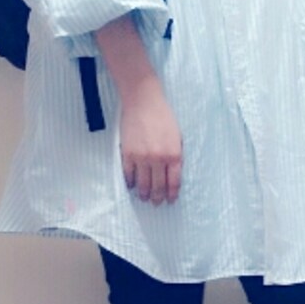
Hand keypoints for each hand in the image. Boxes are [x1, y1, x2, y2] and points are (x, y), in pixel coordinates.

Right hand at [96, 14, 181, 206]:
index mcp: (174, 154)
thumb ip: (175, 154)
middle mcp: (158, 159)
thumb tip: (172, 172)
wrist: (143, 100)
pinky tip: (133, 186)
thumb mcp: (177, 135)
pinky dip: (131, 182)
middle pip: (158, 186)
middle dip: (158, 197)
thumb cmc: (163, 115)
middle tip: (157, 203)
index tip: (170, 200)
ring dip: (144, 194)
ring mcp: (141, 157)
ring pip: (143, 184)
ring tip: (145, 198)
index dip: (172, 193)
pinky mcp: (127, 153)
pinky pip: (129, 174)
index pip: (174, 182)